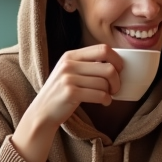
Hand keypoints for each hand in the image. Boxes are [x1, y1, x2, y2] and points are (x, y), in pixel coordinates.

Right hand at [10, 45, 123, 161]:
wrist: (42, 112)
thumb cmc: (61, 92)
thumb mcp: (69, 71)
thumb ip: (87, 64)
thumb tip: (115, 63)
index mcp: (70, 55)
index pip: (103, 49)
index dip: (117, 59)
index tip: (119, 70)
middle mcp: (68, 64)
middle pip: (108, 67)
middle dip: (117, 80)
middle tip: (115, 88)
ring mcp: (68, 78)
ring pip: (104, 82)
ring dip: (111, 92)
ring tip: (107, 96)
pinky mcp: (70, 93)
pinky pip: (99, 95)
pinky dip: (106, 100)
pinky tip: (104, 102)